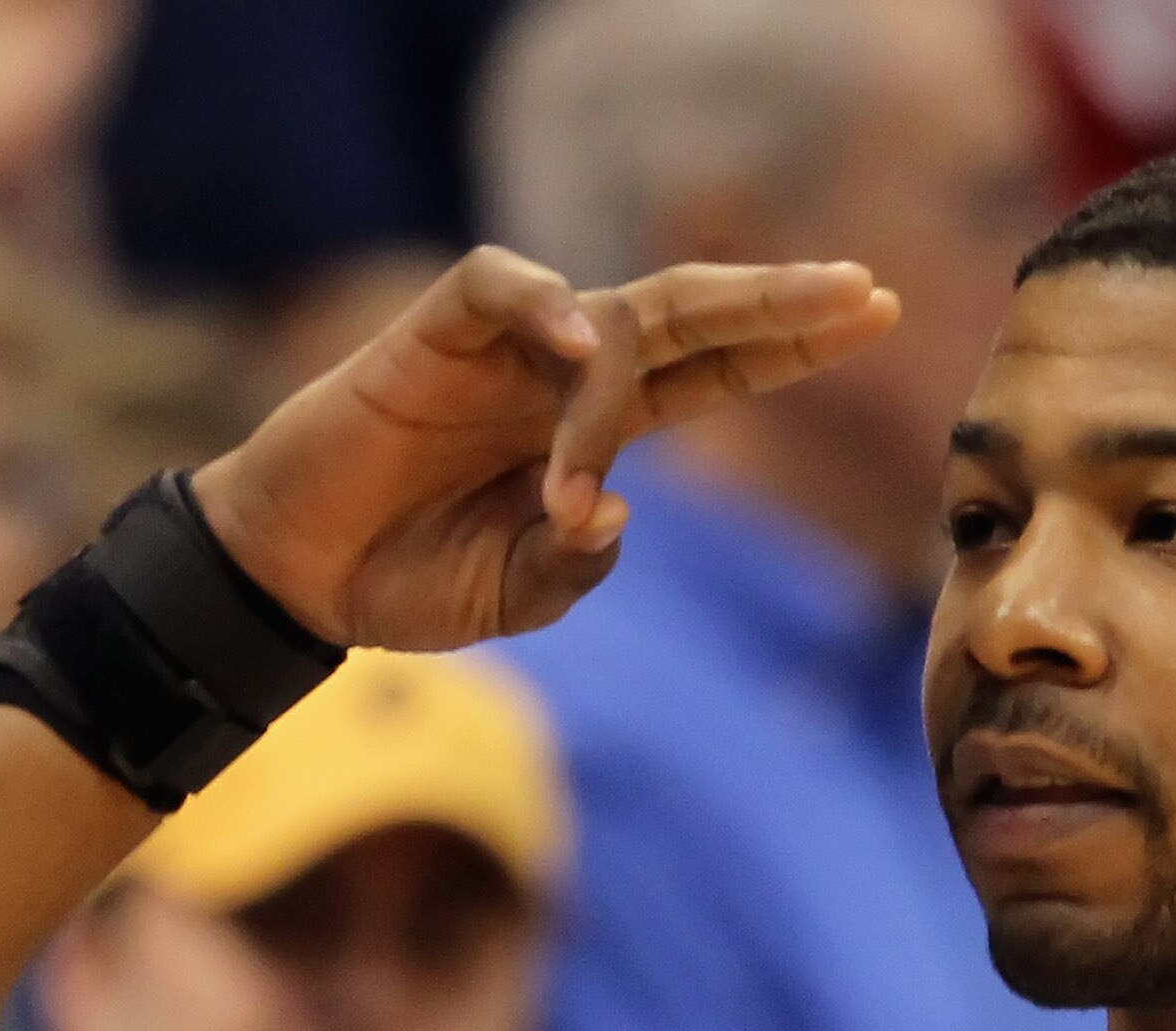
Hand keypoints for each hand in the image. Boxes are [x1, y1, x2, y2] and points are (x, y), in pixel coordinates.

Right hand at [189, 246, 898, 649]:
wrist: (297, 577)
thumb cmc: (406, 581)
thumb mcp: (513, 599)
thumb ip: (575, 566)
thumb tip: (614, 508)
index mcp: (595, 433)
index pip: (714, 369)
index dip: (789, 343)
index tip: (878, 316)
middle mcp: (562, 376)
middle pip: (689, 314)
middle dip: (776, 299)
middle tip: (862, 288)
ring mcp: (502, 350)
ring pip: (605, 312)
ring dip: (621, 375)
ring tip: (578, 467)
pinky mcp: (431, 334)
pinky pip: (499, 286)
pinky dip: (539, 305)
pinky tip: (567, 344)